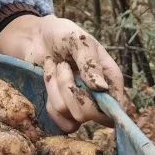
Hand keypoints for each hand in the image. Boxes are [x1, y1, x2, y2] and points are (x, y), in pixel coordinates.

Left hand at [0, 15, 127, 132]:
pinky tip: (49, 77)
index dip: (102, 105)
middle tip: (63, 65)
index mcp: (111, 80)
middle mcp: (100, 97)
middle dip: (69, 88)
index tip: (86, 85)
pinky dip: (49, 97)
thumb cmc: (63, 35)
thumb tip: (101, 88)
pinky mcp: (63, 110)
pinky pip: (58, 119)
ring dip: (56, 88)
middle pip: (89, 114)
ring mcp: (80, 105)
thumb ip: (90, 63)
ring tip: (56, 67)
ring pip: (69, 114)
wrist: (37, 36)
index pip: (116, 108)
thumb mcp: (79, 41)